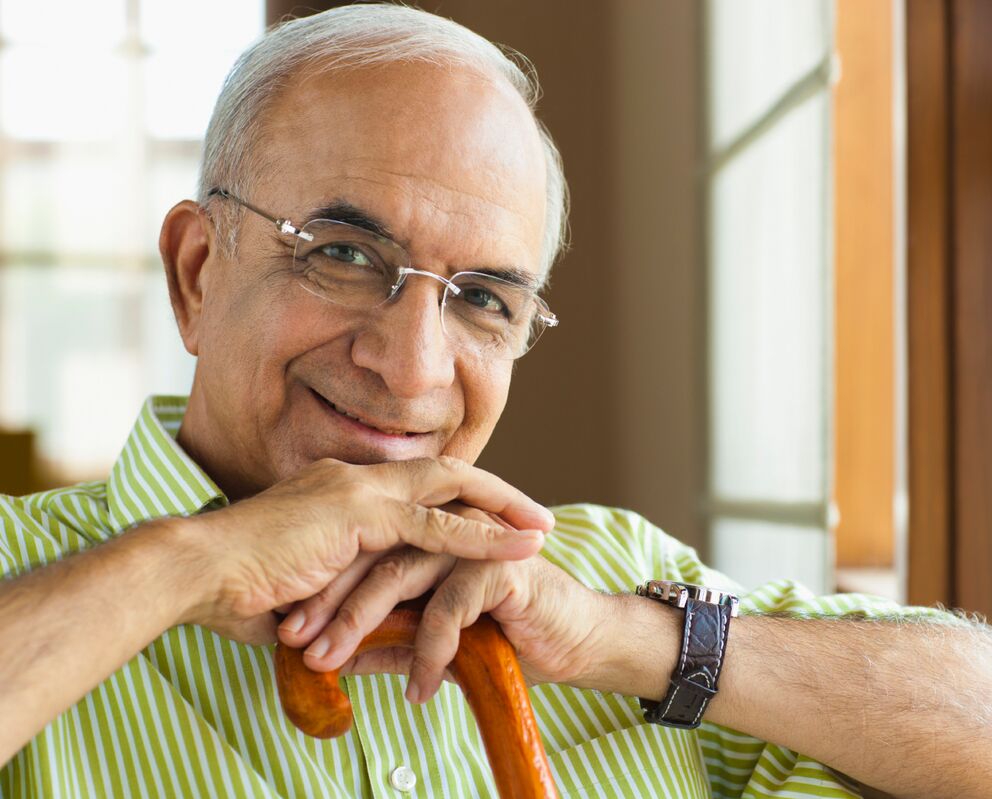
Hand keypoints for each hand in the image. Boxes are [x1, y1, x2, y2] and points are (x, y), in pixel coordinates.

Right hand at [172, 457, 554, 644]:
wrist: (193, 574)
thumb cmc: (235, 590)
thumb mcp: (309, 600)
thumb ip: (350, 612)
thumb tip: (380, 645)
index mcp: (340, 491)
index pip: (413, 488)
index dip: (456, 501)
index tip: (494, 519)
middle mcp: (352, 480)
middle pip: (443, 472)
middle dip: (495, 492)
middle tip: (537, 515)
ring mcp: (355, 490)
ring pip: (449, 489)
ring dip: (502, 508)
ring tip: (544, 527)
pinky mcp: (357, 513)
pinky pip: (434, 525)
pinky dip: (480, 536)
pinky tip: (518, 546)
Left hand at [277, 538, 609, 702]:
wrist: (575, 644)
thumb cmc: (508, 638)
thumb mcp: (433, 645)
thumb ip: (389, 643)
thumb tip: (339, 660)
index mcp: (425, 534)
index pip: (359, 551)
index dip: (322, 590)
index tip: (286, 633)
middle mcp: (444, 528)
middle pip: (370, 553)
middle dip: (329, 601)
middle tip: (298, 645)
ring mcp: (471, 541)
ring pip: (400, 573)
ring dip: (360, 621)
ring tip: (332, 663)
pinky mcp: (498, 566)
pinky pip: (447, 607)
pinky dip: (428, 650)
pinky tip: (418, 688)